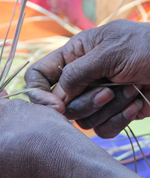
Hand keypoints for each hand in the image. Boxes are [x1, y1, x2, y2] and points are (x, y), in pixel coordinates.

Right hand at [25, 19, 149, 136]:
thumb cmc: (147, 48)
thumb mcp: (109, 52)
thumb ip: (75, 73)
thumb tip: (55, 98)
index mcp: (74, 56)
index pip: (38, 75)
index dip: (38, 92)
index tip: (54, 106)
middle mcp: (81, 78)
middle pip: (61, 105)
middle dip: (86, 101)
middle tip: (108, 89)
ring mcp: (95, 98)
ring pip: (82, 120)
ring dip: (108, 108)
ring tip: (131, 90)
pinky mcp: (111, 114)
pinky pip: (102, 129)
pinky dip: (120, 119)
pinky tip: (136, 103)